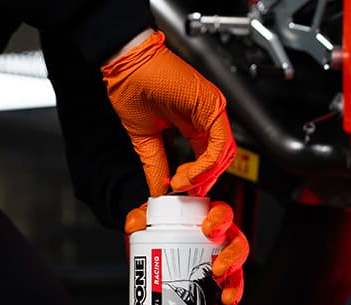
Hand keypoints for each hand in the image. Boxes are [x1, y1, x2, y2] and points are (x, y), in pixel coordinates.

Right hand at [101, 30, 235, 196]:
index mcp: (195, 122)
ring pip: (224, 154)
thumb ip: (155, 165)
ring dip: (204, 176)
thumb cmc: (132, 88)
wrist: (126, 65)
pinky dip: (206, 165)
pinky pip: (219, 144)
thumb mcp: (145, 140)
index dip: (196, 179)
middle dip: (203, 182)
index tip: (179, 191)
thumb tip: (159, 190)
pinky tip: (187, 174)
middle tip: (184, 193)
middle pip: (220, 159)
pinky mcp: (212, 105)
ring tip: (181, 184)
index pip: (207, 158)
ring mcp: (212, 109)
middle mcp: (208, 115)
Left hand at [126, 201, 247, 304]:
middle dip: (232, 258)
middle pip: (238, 245)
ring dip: (235, 286)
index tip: (208, 229)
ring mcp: (223, 263)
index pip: (222, 214)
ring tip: (225, 298)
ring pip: (237, 273)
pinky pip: (230, 296)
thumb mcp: (148, 220)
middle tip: (217, 269)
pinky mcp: (219, 285)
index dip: (220, 219)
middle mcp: (222, 241)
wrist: (157, 250)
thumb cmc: (161, 228)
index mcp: (208, 220)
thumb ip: (138, 218)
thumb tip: (133, 225)